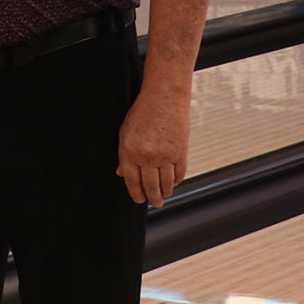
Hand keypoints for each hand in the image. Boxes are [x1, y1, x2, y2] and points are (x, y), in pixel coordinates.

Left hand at [117, 88, 189, 205]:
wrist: (164, 99)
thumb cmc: (142, 113)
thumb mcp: (125, 133)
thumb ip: (124, 155)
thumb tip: (122, 173)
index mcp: (129, 153)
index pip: (132, 181)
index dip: (136, 193)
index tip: (139, 199)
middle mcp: (147, 157)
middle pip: (150, 186)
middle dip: (152, 198)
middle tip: (154, 203)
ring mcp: (165, 156)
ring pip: (166, 183)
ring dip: (165, 192)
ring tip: (163, 196)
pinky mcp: (181, 152)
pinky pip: (179, 173)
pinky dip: (176, 181)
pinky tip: (173, 184)